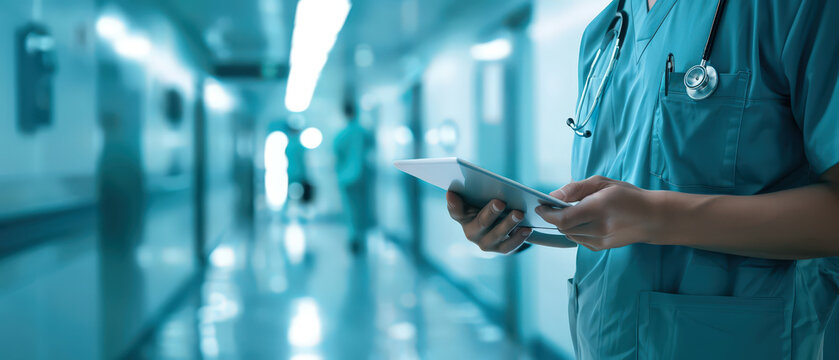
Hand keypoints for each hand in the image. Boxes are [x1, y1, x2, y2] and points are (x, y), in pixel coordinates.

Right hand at [446, 191, 531, 253]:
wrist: (499, 225)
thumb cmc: (487, 205)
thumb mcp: (480, 198)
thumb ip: (476, 191)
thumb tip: (477, 181)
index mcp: (463, 216)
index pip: (455, 211)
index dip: (453, 203)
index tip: (452, 192)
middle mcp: (471, 232)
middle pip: (480, 223)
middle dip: (490, 212)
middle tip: (500, 202)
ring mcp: (485, 243)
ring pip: (496, 235)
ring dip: (508, 224)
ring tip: (519, 214)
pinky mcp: (499, 249)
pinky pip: (509, 246)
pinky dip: (519, 237)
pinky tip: (527, 228)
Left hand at [535, 176, 663, 250]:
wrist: (653, 217)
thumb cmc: (627, 196)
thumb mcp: (602, 183)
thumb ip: (575, 189)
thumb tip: (553, 196)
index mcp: (598, 209)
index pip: (563, 219)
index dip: (547, 214)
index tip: (540, 206)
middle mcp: (598, 228)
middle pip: (563, 228)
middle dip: (554, 217)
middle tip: (551, 206)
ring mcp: (600, 241)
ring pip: (569, 235)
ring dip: (565, 224)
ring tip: (570, 211)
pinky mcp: (601, 248)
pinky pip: (578, 240)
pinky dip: (575, 230)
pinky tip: (583, 220)